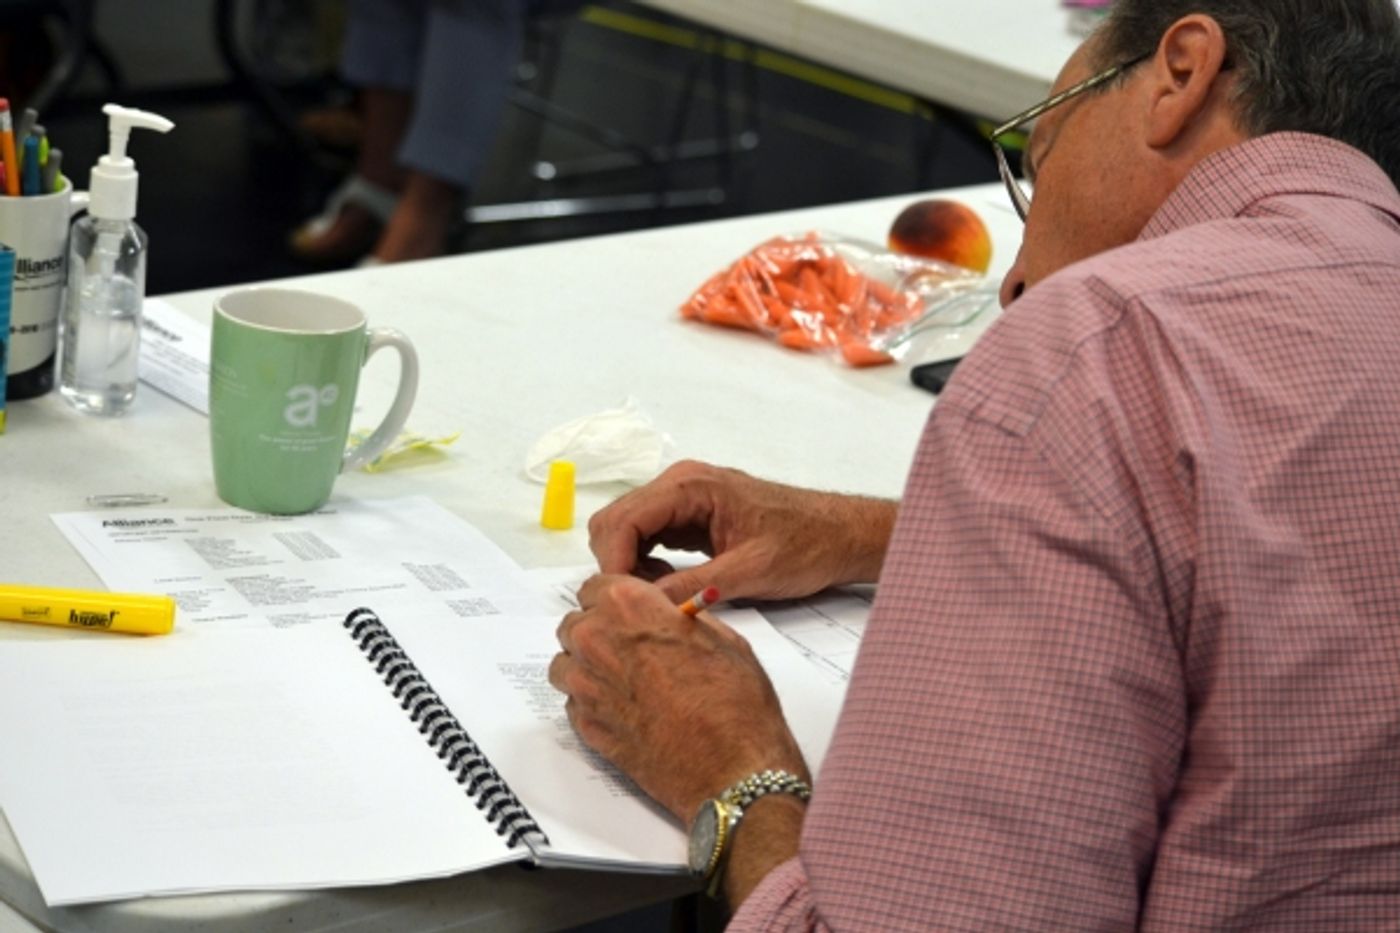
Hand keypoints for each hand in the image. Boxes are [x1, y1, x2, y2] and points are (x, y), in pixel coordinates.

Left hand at [548, 574, 807, 821]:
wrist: (731, 767)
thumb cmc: (735, 702)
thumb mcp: (722, 638)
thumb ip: (681, 618)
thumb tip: (669, 616)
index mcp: (628, 606)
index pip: (595, 586)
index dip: (615, 600)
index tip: (629, 612)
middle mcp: (596, 640)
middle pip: (575, 625)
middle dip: (599, 633)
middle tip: (632, 650)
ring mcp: (585, 687)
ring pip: (566, 665)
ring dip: (589, 668)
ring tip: (628, 683)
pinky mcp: (585, 727)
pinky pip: (574, 703)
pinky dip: (594, 703)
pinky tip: (628, 711)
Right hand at [587, 460, 896, 601]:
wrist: (839, 534)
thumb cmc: (807, 544)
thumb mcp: (750, 572)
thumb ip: (695, 587)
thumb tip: (647, 608)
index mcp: (691, 486)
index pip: (622, 520)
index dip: (613, 564)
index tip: (620, 603)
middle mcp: (680, 484)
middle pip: (615, 523)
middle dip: (616, 565)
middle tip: (637, 606)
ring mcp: (683, 499)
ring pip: (627, 531)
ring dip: (630, 567)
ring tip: (657, 600)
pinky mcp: (689, 516)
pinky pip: (648, 538)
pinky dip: (645, 565)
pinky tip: (668, 587)